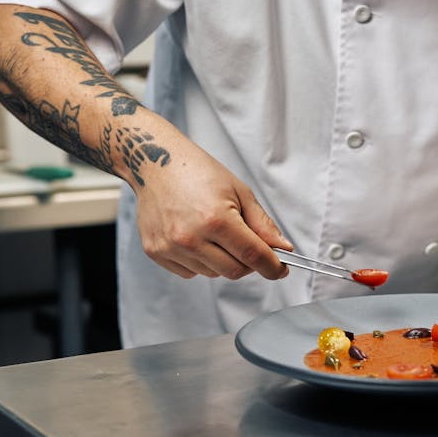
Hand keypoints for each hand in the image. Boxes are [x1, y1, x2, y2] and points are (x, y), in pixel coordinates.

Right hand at [134, 142, 293, 279]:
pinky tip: (197, 237)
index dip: (272, 267)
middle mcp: (190, 237)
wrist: (155, 163)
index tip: (281, 270)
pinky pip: (190, 272)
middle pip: (235, 271)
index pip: (253, 256)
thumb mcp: (240, 192)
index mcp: (216, 219)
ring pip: (213, 273)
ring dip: (224, 261)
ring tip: (217, 233)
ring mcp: (170, 247)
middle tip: (250, 246)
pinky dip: (201, 262)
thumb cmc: (198, 172)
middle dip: (250, 264)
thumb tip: (283, 248)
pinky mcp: (156, 252)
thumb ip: (263, 224)